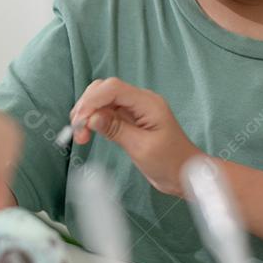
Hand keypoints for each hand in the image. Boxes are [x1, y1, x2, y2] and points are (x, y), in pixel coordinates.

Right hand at [70, 78, 200, 196]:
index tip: (80, 120)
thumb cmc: (170, 162)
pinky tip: (88, 132)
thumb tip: (92, 118)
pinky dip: (93, 120)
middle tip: (77, 130)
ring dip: (87, 114)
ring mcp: (134, 109)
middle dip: (87, 106)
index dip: (92, 100)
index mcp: (148, 103)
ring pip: (102, 100)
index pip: (113, 88)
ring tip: (80, 134)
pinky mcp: (129, 119)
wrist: (184, 174)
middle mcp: (140, 101)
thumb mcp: (142, 148)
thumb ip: (116, 130)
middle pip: (104, 90)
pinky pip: (106, 112)